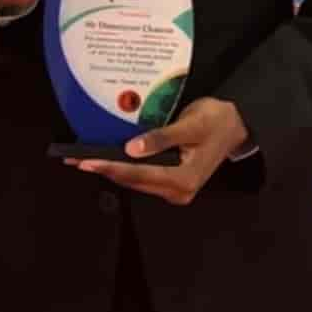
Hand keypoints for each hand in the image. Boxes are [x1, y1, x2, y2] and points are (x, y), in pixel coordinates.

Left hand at [67, 98, 248, 204]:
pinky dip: (124, 168)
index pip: (140, 173)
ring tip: (83, 160)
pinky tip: (107, 159)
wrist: (236, 125)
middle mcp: (178, 191)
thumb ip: (161, 138)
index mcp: (184, 179)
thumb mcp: (190, 125)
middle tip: (75, 160)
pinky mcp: (171, 182)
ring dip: (111, 170)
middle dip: (105, 169)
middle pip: (134, 180)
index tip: (87, 161)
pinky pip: (143, 177)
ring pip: (136, 181)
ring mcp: (175, 189)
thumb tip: (131, 149)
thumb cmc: (216, 121)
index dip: (111, 166)